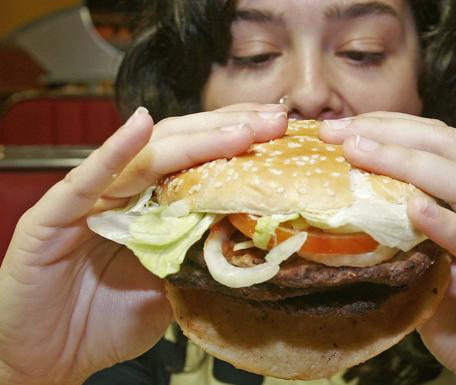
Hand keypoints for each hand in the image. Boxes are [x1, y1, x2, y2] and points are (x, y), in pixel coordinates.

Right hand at [0, 104, 287, 384]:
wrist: (49, 358)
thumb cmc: (105, 321)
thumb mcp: (169, 286)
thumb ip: (197, 256)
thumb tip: (250, 238)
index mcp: (151, 204)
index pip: (199, 161)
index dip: (238, 143)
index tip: (281, 133)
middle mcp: (123, 192)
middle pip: (179, 147)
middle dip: (228, 130)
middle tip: (274, 120)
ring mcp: (89, 199)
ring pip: (144, 157)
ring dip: (193, 139)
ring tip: (238, 129)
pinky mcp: (53, 216)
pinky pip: (86, 180)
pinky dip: (113, 152)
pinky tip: (139, 128)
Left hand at [320, 112, 455, 384]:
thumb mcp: (427, 271)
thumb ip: (402, 241)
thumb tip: (346, 217)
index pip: (435, 143)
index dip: (387, 128)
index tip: (338, 128)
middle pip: (448, 148)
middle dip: (388, 135)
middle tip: (338, 133)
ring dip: (409, 165)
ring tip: (362, 153)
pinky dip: (451, 227)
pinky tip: (417, 210)